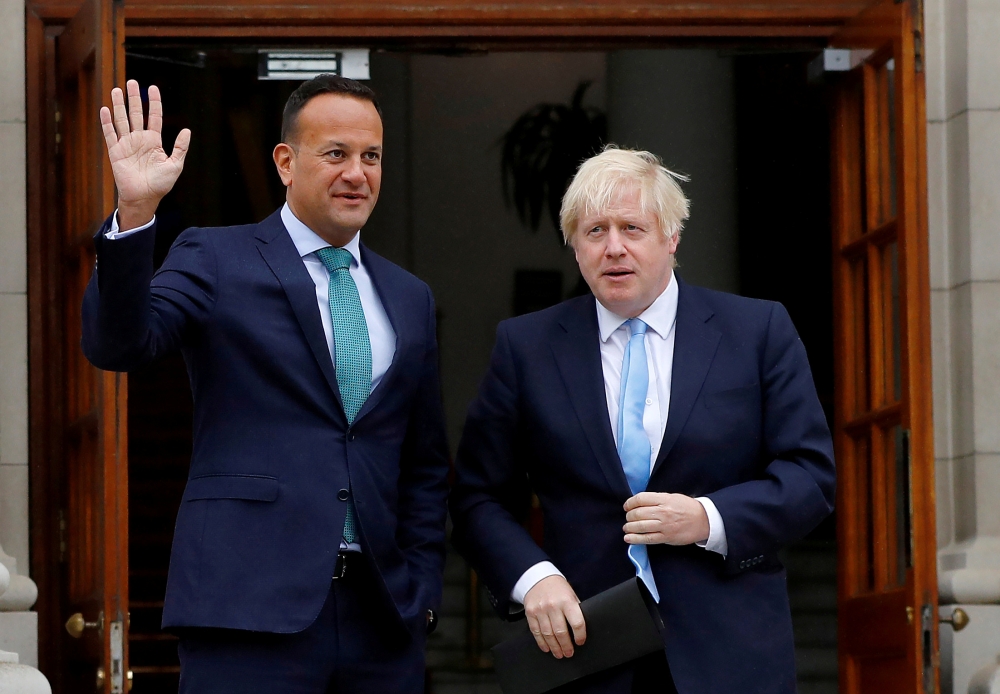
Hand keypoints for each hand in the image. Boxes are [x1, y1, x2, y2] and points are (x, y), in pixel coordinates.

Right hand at [100, 80, 190, 228]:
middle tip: (132, 82)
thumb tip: (187, 130)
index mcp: (154, 141)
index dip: (154, 102)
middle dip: (134, 98)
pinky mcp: (115, 152)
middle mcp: (139, 139)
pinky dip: (107, 122)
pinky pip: (110, 134)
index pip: (153, 116)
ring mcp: (126, 144)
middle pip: (136, 114)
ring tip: (117, 90)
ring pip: (121, 120)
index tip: (153, 87)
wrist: (144, 198)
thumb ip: (180, 148)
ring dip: (119, 105)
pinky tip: (105, 109)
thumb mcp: (175, 165)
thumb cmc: (160, 184)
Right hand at [523, 575, 586, 658]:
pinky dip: (541, 642)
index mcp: (567, 601)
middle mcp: (553, 606)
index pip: (577, 623)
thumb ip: (576, 610)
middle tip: (569, 653)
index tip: (580, 642)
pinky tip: (546, 648)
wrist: (538, 578)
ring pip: (548, 634)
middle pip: (561, 632)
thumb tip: (581, 629)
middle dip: (566, 646)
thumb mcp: (571, 594)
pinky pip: (536, 631)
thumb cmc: (558, 588)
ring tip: (559, 654)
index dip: (580, 635)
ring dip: (554, 647)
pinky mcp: (530, 613)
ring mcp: (540, 610)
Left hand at [623, 492, 709, 545]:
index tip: (627, 506)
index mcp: (663, 499)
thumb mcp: (672, 497)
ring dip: (629, 527)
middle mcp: (662, 512)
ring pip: (640, 526)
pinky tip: (628, 538)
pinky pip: (647, 538)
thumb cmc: (687, 507)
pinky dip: (635, 539)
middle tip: (628, 518)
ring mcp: (664, 525)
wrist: (704, 520)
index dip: (630, 503)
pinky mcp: (666, 537)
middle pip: (638, 513)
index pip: (640, 499)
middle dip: (629, 516)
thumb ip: (656, 499)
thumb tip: (639, 503)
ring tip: (627, 527)